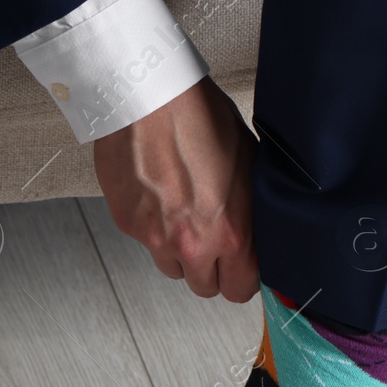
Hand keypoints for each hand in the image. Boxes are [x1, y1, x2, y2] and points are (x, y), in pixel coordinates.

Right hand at [92, 75, 259, 302]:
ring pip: (173, 269)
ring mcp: (155, 237)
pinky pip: (146, 242)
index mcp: (231, 232)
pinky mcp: (129, 224)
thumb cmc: (198, 117)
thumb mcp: (248, 162)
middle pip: (205, 287)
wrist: (148, 96)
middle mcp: (192, 244)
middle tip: (212, 240)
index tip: (241, 265)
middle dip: (212, 268)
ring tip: (184, 216)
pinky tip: (159, 196)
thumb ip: (251, 209)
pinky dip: (153, 228)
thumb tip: (258, 230)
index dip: (242, 276)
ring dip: (181, 254)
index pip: (241, 289)